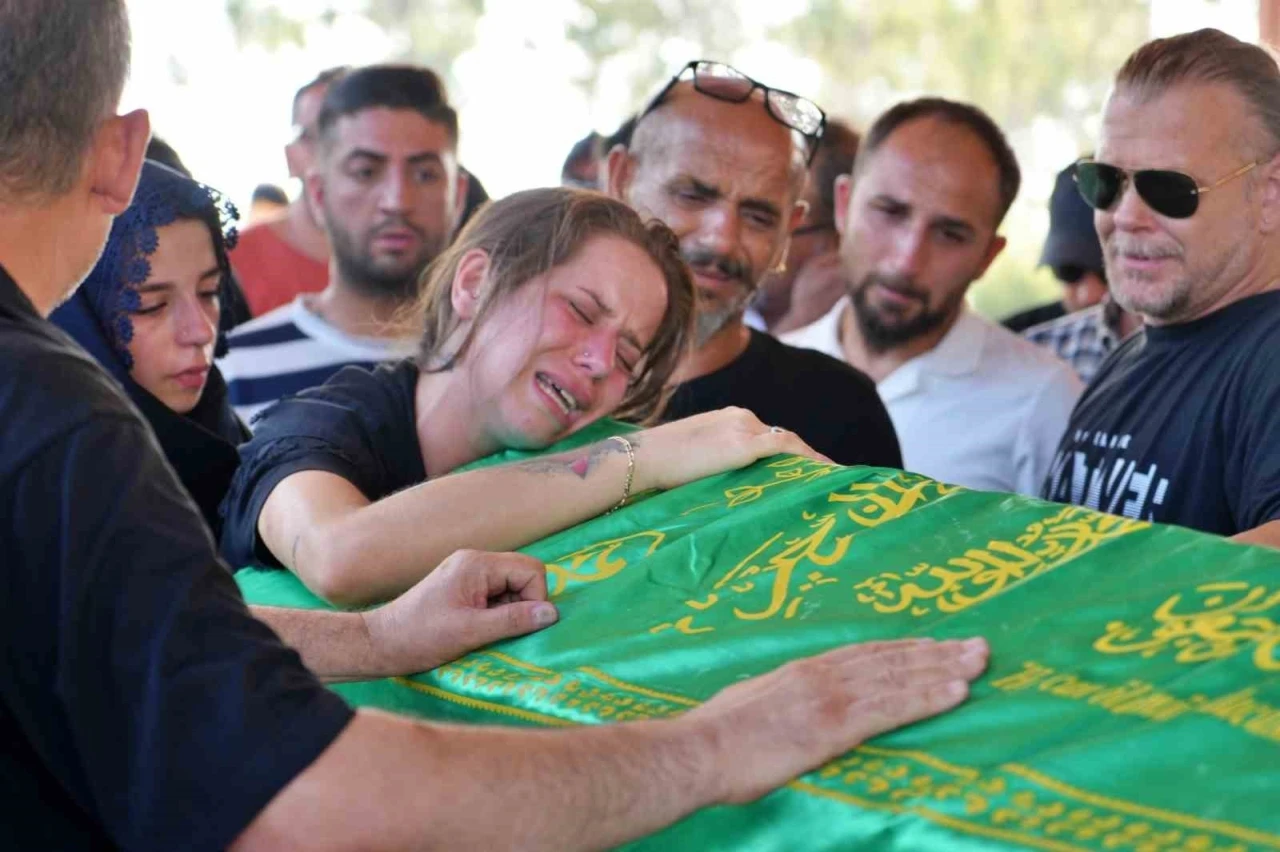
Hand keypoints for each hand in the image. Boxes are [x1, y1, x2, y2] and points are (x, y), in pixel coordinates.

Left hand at [361, 549, 558, 675]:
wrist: (379, 643)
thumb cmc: (420, 637)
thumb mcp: (470, 631)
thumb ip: (513, 620)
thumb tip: (552, 613)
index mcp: (477, 564)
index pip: (530, 569)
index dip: (535, 598)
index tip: (521, 625)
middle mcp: (474, 562)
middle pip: (523, 574)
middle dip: (524, 603)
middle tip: (504, 630)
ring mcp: (468, 574)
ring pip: (511, 586)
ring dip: (510, 611)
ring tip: (486, 632)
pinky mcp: (463, 589)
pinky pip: (496, 595)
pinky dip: (497, 613)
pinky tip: (479, 630)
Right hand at [631, 407, 831, 491]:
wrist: (644, 457)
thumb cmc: (658, 462)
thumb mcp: (692, 454)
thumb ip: (715, 459)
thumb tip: (723, 481)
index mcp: (729, 416)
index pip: (767, 434)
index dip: (788, 454)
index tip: (802, 469)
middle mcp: (742, 416)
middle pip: (782, 439)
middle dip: (803, 459)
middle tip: (823, 478)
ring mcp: (745, 428)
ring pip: (789, 443)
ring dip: (811, 460)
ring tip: (831, 477)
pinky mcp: (745, 444)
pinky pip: (788, 448)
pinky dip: (810, 458)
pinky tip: (826, 472)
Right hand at [684, 637, 988, 803]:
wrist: (700, 750)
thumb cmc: (716, 736)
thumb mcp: (751, 704)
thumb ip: (781, 701)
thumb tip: (789, 707)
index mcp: (803, 671)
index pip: (865, 655)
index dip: (904, 649)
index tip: (935, 643)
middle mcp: (823, 676)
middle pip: (891, 659)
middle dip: (937, 652)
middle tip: (977, 646)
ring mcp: (832, 699)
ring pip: (900, 677)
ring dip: (944, 668)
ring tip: (979, 661)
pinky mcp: (836, 727)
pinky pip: (893, 709)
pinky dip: (927, 698)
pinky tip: (956, 693)